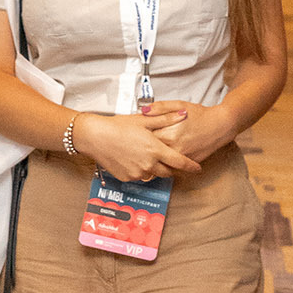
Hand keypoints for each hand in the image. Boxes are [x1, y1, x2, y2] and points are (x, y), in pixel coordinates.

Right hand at [73, 112, 201, 181]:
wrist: (95, 137)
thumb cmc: (118, 126)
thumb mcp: (143, 120)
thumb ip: (166, 119)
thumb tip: (183, 114)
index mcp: (155, 149)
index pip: (179, 162)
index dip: (190, 166)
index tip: (197, 168)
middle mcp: (148, 164)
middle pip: (168, 172)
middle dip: (171, 168)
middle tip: (170, 160)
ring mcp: (137, 172)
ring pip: (152, 174)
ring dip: (154, 168)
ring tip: (147, 155)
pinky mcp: (127, 178)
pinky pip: (139, 176)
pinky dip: (140, 169)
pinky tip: (133, 158)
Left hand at [145, 99, 235, 163]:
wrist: (221, 126)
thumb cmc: (201, 115)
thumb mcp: (179, 105)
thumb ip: (160, 108)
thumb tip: (142, 111)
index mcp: (170, 133)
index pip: (146, 138)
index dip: (140, 135)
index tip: (137, 133)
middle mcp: (175, 148)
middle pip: (151, 152)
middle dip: (145, 147)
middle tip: (139, 143)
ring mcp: (182, 157)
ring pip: (160, 162)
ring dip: (153, 157)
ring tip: (148, 152)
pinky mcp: (188, 163)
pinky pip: (171, 166)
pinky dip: (165, 163)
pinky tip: (161, 157)